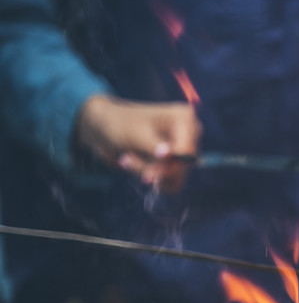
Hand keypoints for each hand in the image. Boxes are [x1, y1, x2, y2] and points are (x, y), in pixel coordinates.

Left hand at [77, 95, 200, 192]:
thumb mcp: (135, 134)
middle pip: (183, 167)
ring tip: (127, 159)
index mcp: (185, 119)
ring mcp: (182, 150)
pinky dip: (148, 176)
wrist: (104, 129)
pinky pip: (169, 183)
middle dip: (154, 169)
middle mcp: (189, 135)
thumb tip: (168, 155)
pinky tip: (134, 163)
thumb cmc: (120, 123)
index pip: (188, 151)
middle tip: (126, 161)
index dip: (171, 167)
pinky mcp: (174, 163)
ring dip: (146, 172)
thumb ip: (152, 146)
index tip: (148, 177)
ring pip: (174, 178)